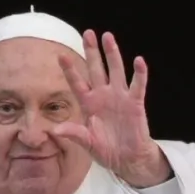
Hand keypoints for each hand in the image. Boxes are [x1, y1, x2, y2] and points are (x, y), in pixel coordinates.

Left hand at [54, 30, 171, 187]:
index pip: (77, 83)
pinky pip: (138, 85)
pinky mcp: (135, 103)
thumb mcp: (87, 143)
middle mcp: (103, 96)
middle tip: (88, 33)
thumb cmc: (106, 150)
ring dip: (112, 54)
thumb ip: (74, 134)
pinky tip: (139, 61)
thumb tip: (55, 130)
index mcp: (88, 104)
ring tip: (108, 37)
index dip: (70, 70)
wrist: (127, 160)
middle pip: (96, 69)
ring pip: (115, 71)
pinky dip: (139, 74)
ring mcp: (119, 97)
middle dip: (92, 52)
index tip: (61, 56)